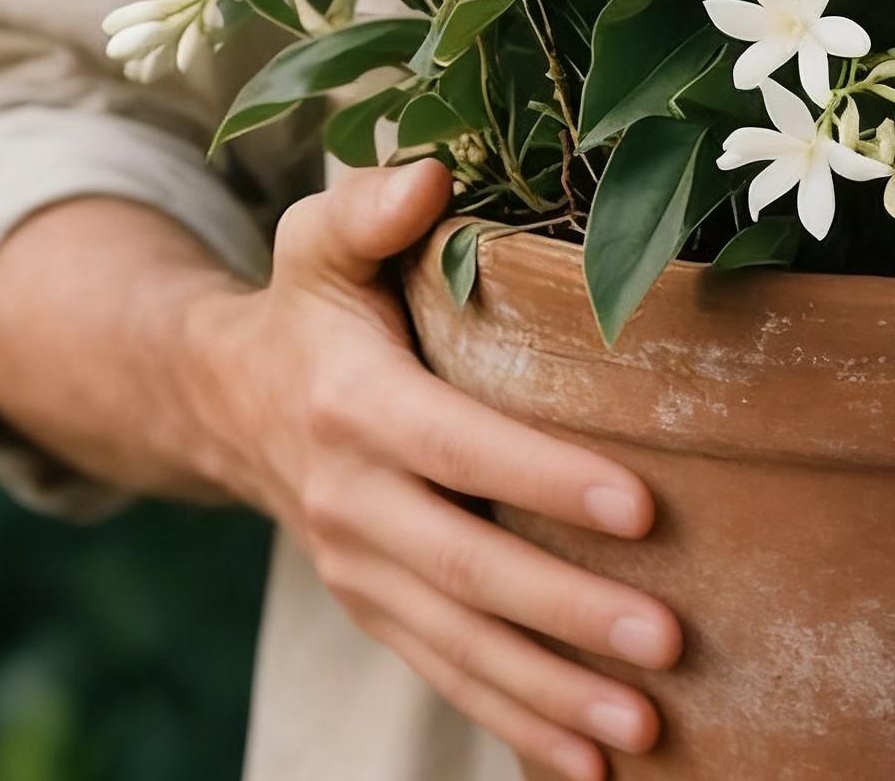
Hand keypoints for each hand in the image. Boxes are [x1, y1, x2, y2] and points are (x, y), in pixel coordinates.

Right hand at [187, 161, 681, 780]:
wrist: (226, 401)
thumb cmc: (310, 303)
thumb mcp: (319, 238)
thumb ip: (369, 205)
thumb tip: (426, 172)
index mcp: (352, 405)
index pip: (456, 448)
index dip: (542, 478)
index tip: (641, 504)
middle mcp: (351, 502)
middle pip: (468, 570)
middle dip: (568, 613)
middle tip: (669, 639)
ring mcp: (361, 570)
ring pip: (461, 645)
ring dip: (552, 693)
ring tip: (644, 725)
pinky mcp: (377, 608)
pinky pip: (446, 675)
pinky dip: (514, 723)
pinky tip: (591, 764)